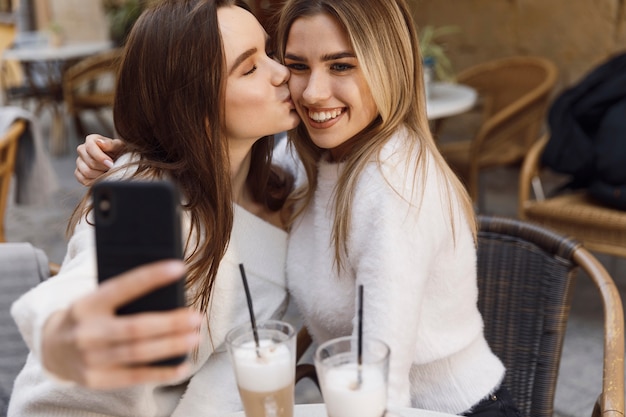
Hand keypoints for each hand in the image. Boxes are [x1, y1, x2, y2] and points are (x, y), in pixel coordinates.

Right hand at [41, 260, 201, 389]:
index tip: (179, 268)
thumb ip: (123, 296)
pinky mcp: (97, 380)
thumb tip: (168, 290)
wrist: (53, 348)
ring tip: (195, 336)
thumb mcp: (96, 299)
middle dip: (170, 323)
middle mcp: (86, 332)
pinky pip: (136, 377)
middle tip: (196, 316)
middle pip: (135, 327)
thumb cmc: (89, 317)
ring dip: (172, 345)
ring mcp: (90, 359)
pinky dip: (163, 372)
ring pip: (139, 353)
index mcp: (87, 304)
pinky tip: (184, 364)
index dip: (152, 276)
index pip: (122, 287)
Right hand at [75, 134, 125, 185]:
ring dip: (100, 175)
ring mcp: (79, 162)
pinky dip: (95, 182)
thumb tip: (100, 143)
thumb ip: (110, 144)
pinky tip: (102, 178)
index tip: (110, 163)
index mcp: (91, 140)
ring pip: (87, 172)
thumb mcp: (119, 146)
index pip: (90, 147)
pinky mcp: (78, 173)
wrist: (119, 160)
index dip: (100, 157)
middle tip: (112, 169)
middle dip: (103, 167)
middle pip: (90, 162)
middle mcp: (82, 149)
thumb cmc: (119, 151)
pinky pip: (84, 180)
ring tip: (108, 173)